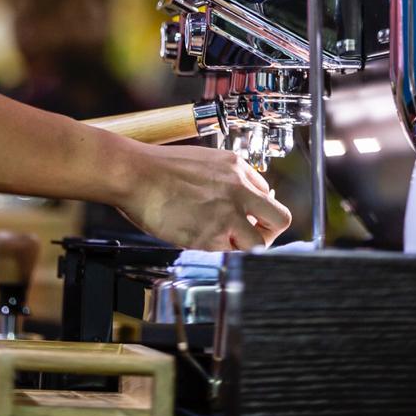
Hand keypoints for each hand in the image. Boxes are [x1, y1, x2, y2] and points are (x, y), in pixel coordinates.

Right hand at [119, 142, 291, 250]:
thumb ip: (226, 179)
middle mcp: (239, 189)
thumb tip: (239, 200)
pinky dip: (220, 253)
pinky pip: (231, 254)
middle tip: (252, 237)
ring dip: (246, 248)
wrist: (136, 173)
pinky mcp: (211, 236)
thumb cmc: (159, 168)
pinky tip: (203, 241)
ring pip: (260, 244)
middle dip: (269, 231)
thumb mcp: (203, 161)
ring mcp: (228, 213)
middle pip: (280, 219)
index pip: (266, 195)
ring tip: (225, 244)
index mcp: (236, 167)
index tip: (247, 218)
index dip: (256, 210)